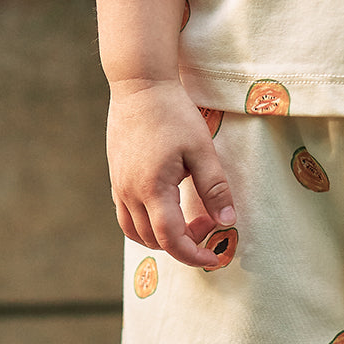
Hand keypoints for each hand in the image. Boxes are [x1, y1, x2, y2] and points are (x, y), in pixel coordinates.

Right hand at [106, 79, 235, 266]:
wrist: (139, 85)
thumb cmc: (173, 113)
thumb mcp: (202, 150)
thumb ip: (215, 188)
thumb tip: (227, 221)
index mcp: (153, 188)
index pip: (171, 239)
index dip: (193, 255)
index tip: (214, 258)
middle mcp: (130, 192)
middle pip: (155, 240)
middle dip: (185, 243)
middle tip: (211, 222)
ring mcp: (119, 187)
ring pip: (136, 233)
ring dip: (164, 238)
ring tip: (191, 219)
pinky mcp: (116, 179)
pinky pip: (127, 217)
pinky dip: (148, 225)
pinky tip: (169, 208)